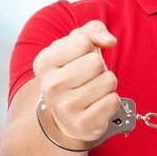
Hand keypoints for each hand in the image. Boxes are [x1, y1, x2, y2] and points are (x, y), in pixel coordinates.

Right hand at [32, 20, 120, 141]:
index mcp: (43, 63)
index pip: (83, 42)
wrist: (65, 114)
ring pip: (108, 81)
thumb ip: (93, 30)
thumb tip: (109, 41)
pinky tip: (98, 104)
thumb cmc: (74, 72)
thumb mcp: (77, 45)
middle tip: (89, 77)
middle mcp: (50, 86)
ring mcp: (65, 108)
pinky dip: (111, 100)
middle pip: (96, 63)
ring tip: (93, 90)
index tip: (79, 59)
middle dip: (100, 67)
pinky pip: (113, 101)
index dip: (89, 48)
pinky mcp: (82, 124)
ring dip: (107, 84)